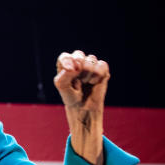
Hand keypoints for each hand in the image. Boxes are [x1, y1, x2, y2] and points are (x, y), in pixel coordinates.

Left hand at [53, 50, 107, 164]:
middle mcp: (77, 64)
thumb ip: (64, 75)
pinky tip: (94, 82)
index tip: (69, 69)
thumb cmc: (71, 97)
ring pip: (91, 58)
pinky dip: (98, 74)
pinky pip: (102, 64)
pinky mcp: (102, 72)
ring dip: (88, 72)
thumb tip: (76, 66)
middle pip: (78, 54)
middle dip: (78, 65)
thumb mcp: (62, 86)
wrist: (84, 109)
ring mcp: (90, 67)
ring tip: (85, 83)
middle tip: (78, 78)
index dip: (68, 60)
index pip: (65, 56)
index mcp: (65, 66)